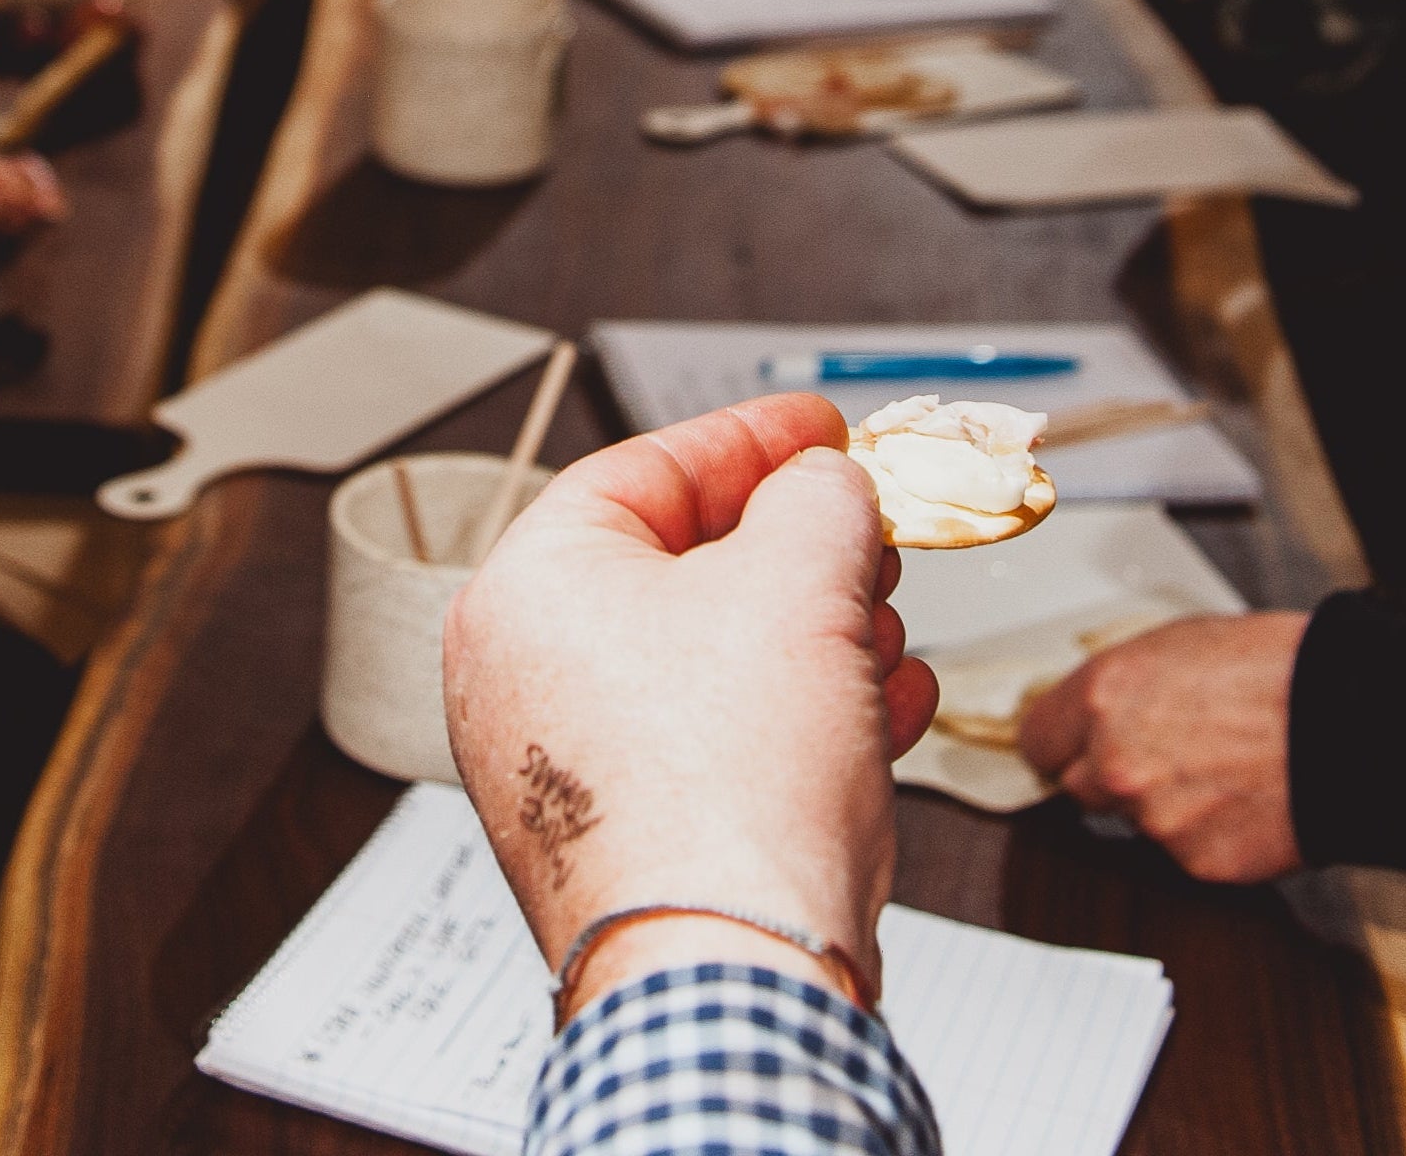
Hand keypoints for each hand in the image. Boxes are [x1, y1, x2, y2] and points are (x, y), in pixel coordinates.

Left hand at [444, 395, 934, 1022]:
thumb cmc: (722, 795)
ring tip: (883, 632)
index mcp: (527, 586)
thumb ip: (819, 496)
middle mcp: (522, 675)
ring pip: (708, 662)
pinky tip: (875, 714)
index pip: (646, 468)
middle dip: (798, 552)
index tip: (815, 431)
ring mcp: (566, 768)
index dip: (752, 439)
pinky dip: (796, 718)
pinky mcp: (625, 842)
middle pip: (682, 567)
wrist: (730, 974)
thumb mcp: (800, 577)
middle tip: (864, 534)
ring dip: (815, 636)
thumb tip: (825, 486)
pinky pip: (714, 745)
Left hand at [1018, 613, 1307, 882]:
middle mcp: (1116, 762)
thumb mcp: (1174, 646)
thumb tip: (1096, 709)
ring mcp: (1156, 819)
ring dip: (1161, 805)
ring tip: (1219, 770)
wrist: (1346, 723)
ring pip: (1135, 820)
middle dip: (1110, 774)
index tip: (1068, 745)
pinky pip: (1184, 851)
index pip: (1038, 740)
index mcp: (1102, 697)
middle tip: (1161, 754)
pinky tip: (1242, 800)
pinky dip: (1206, 833)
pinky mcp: (1198, 862)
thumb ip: (1121, 687)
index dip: (1059, 742)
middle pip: (1078, 786)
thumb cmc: (1272, 670)